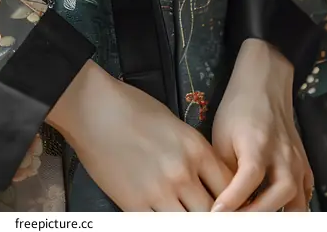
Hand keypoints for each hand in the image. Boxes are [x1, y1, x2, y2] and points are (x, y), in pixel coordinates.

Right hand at [47, 60, 233, 210]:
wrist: (93, 108)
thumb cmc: (132, 108)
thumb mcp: (173, 123)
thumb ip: (194, 152)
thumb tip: (208, 176)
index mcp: (196, 148)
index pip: (230, 187)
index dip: (233, 201)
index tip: (230, 206)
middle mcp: (183, 172)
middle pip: (214, 211)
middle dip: (214, 215)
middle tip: (210, 214)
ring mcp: (159, 191)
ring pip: (191, 223)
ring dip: (190, 220)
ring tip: (187, 215)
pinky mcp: (135, 204)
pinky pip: (160, 226)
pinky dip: (165, 224)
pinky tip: (164, 218)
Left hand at [211, 38, 313, 210]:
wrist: (264, 85)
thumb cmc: (237, 109)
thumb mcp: (222, 136)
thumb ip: (225, 170)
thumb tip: (221, 202)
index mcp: (257, 144)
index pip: (247, 181)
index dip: (232, 202)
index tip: (216, 216)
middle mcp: (282, 155)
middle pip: (277, 195)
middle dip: (255, 215)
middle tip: (234, 221)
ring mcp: (297, 161)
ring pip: (296, 201)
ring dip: (276, 214)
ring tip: (253, 218)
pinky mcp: (304, 165)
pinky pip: (304, 195)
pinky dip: (291, 208)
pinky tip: (274, 209)